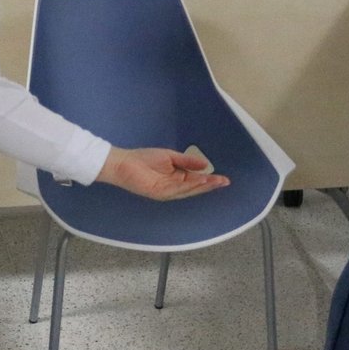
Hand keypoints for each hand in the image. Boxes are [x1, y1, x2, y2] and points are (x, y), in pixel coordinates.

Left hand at [97, 147, 230, 200]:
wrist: (124, 162)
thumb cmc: (143, 159)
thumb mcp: (170, 156)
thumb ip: (187, 161)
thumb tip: (204, 164)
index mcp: (176, 178)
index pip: (196, 181)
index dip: (210, 179)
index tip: (223, 178)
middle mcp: (173, 187)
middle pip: (195, 187)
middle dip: (210, 185)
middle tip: (224, 182)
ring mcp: (167, 192)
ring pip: (188, 190)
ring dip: (202, 186)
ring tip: (215, 181)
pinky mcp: (160, 193)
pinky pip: (177, 190)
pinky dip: (189, 186)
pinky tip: (199, 181)